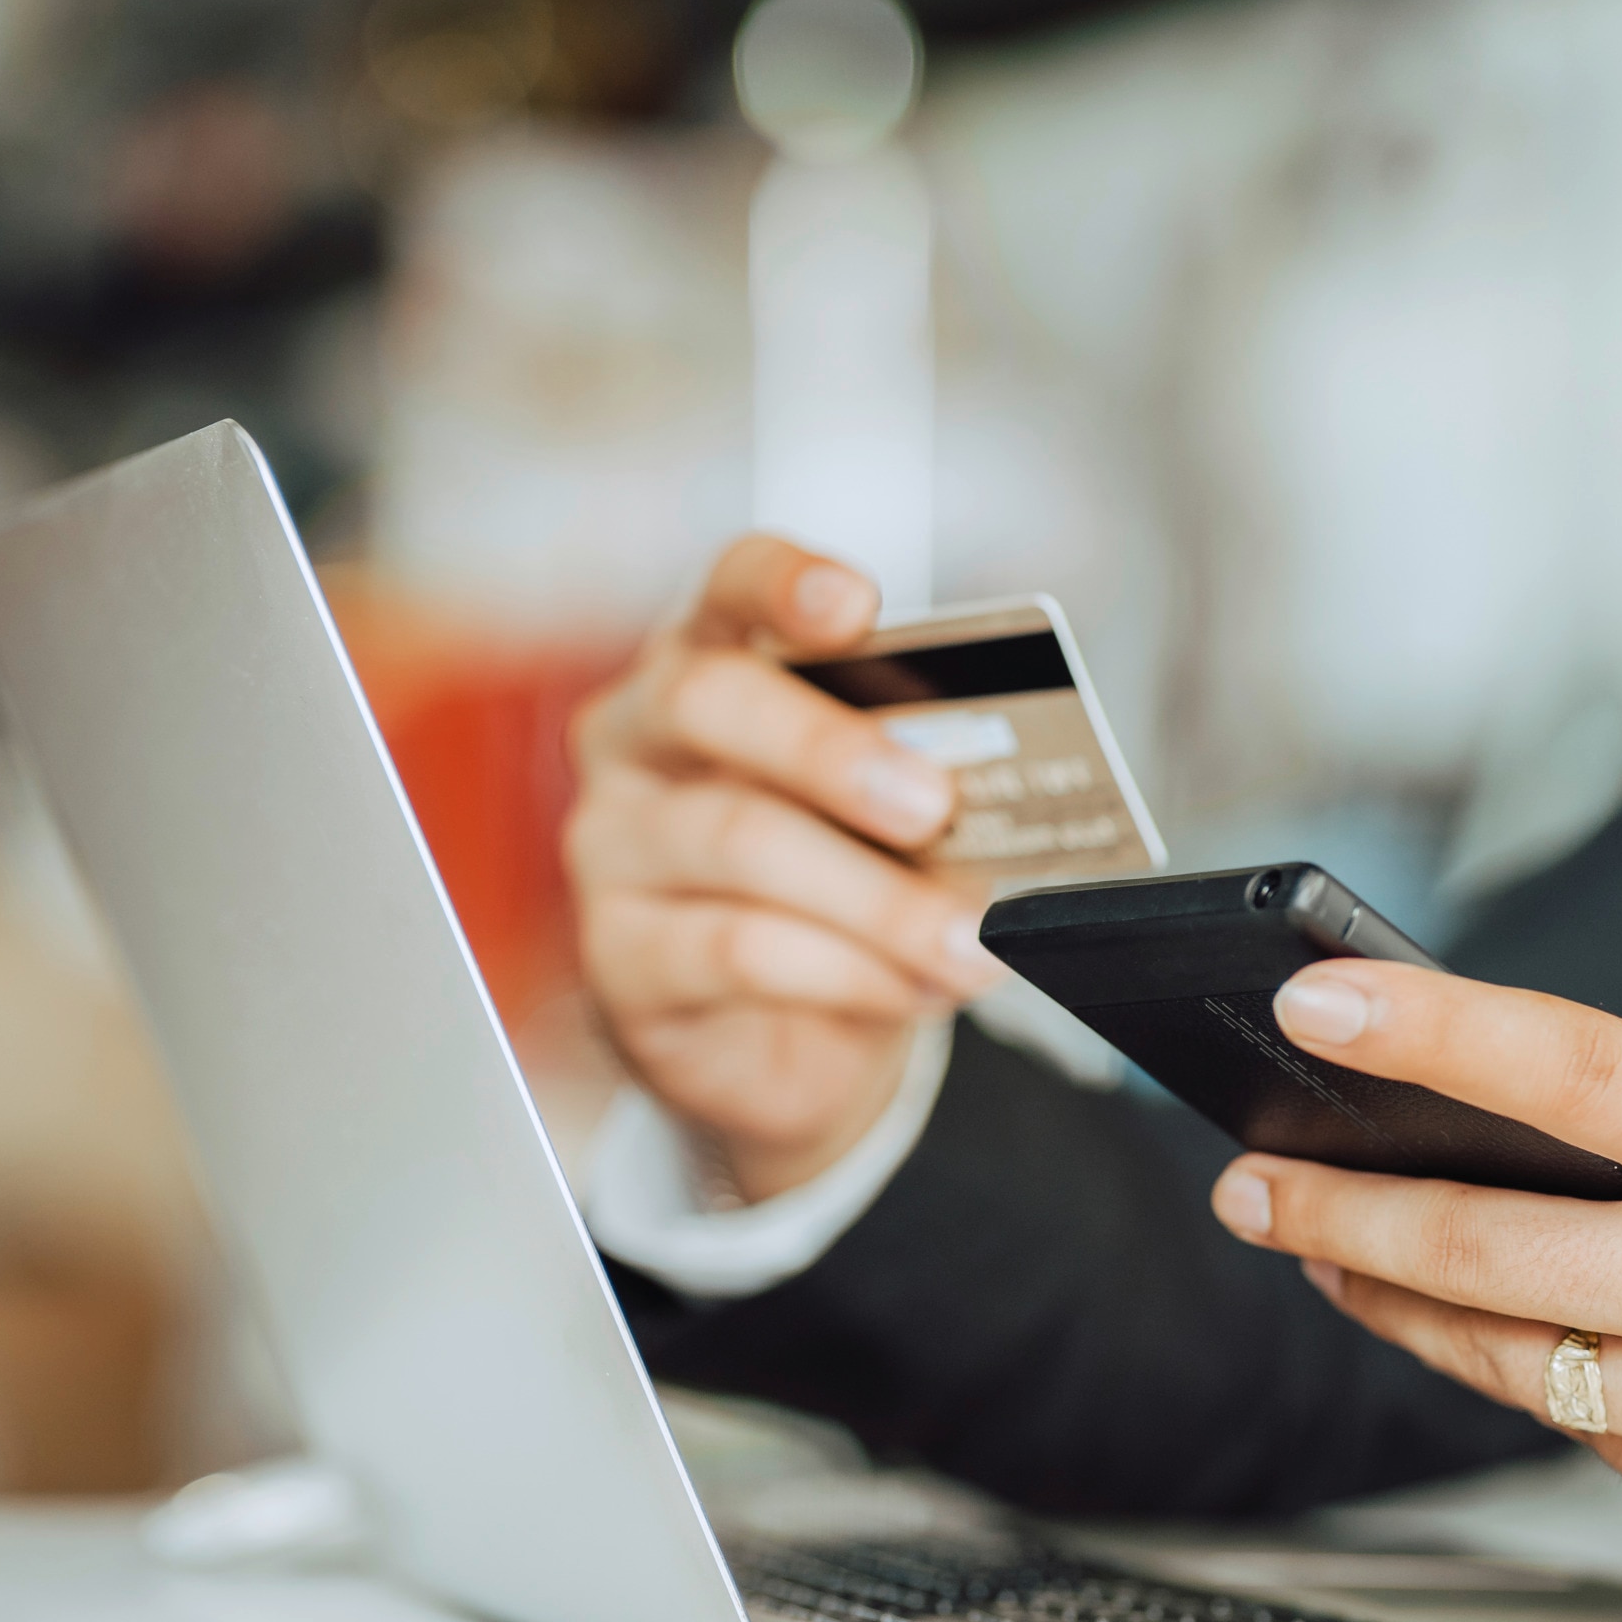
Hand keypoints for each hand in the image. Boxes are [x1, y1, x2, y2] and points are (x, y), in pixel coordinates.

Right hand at [566, 537, 1005, 1201]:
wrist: (767, 1036)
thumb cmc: (830, 883)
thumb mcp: (880, 815)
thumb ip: (920, 779)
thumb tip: (1009, 798)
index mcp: (713, 661)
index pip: (731, 588)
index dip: (785, 585)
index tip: (855, 605)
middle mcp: (638, 736)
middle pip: (709, 699)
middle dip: (831, 748)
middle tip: (933, 806)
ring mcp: (612, 845)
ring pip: (738, 839)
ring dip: (876, 897)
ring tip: (966, 938)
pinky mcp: (618, 956)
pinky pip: (736, 950)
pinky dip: (848, 972)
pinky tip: (913, 987)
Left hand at [1207, 964, 1621, 1579]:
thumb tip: (1568, 1077)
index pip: (1557, 1067)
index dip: (1419, 1026)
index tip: (1310, 996)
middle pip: (1468, 1240)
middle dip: (1326, 1203)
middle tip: (1242, 1176)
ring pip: (1481, 1346)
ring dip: (1370, 1291)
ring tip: (1303, 1241)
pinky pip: (1556, 1411)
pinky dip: (1491, 1358)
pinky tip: (1447, 1320)